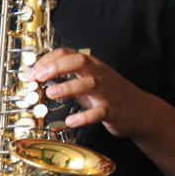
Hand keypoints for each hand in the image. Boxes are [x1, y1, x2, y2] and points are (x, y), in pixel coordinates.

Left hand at [23, 47, 156, 138]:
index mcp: (92, 65)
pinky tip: (71, 122)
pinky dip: (84, 117)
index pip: (67, 54)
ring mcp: (107, 91)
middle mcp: (99, 74)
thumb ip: (71, 79)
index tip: (32, 72)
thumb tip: (44, 80)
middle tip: (38, 77)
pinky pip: (98, 112)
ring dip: (67, 87)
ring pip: (88, 83)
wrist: (142, 111)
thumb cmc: (112, 96)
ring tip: (50, 94)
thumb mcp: (91, 81)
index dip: (47, 60)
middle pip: (78, 61)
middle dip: (56, 66)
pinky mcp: (113, 109)